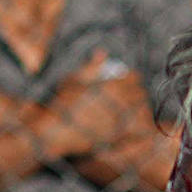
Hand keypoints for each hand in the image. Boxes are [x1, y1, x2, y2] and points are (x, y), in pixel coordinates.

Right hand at [36, 50, 156, 159]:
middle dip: (135, 93)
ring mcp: (118, 122)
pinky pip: (132, 130)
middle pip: (139, 95)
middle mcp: (118, 105)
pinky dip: (131, 125)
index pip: (134, 78)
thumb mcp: (74, 79)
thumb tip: (102, 53)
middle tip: (129, 95)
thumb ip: (92, 67)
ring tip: (128, 110)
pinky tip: (123, 124)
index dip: (130, 78)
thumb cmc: (61, 103)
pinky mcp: (114, 138)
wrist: (52, 131)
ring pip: (138, 114)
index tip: (125, 81)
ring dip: (136, 110)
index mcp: (111, 87)